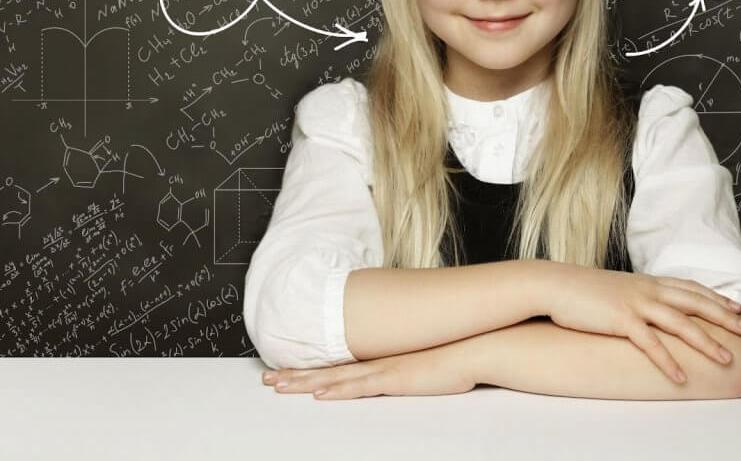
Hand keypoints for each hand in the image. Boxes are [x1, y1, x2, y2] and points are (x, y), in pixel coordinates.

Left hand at [261, 340, 476, 399]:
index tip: (284, 371)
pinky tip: (320, 393)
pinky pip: (361, 386)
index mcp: (380, 359)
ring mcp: (384, 369)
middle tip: (267, 379)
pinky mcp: (396, 379)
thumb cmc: (452, 356)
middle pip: (328, 370)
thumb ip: (403, 365)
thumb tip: (394, 369)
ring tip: (279, 385)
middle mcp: (376, 361)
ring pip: (336, 377)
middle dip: (295, 375)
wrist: (473, 347)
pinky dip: (338, 389)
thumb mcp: (421, 363)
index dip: (309, 369)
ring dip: (306, 382)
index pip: (337, 365)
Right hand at [542, 262, 740, 382]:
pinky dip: (668, 361)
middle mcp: (647, 290)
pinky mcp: (621, 320)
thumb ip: (637, 296)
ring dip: (705, 342)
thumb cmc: (583, 290)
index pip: (690, 287)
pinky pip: (650, 343)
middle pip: (694, 302)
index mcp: (647, 282)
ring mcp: (635, 304)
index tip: (736, 307)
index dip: (715, 297)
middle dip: (723, 316)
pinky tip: (681, 378)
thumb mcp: (617, 289)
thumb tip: (650, 308)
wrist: (555, 284)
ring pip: (680, 323)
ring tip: (726, 359)